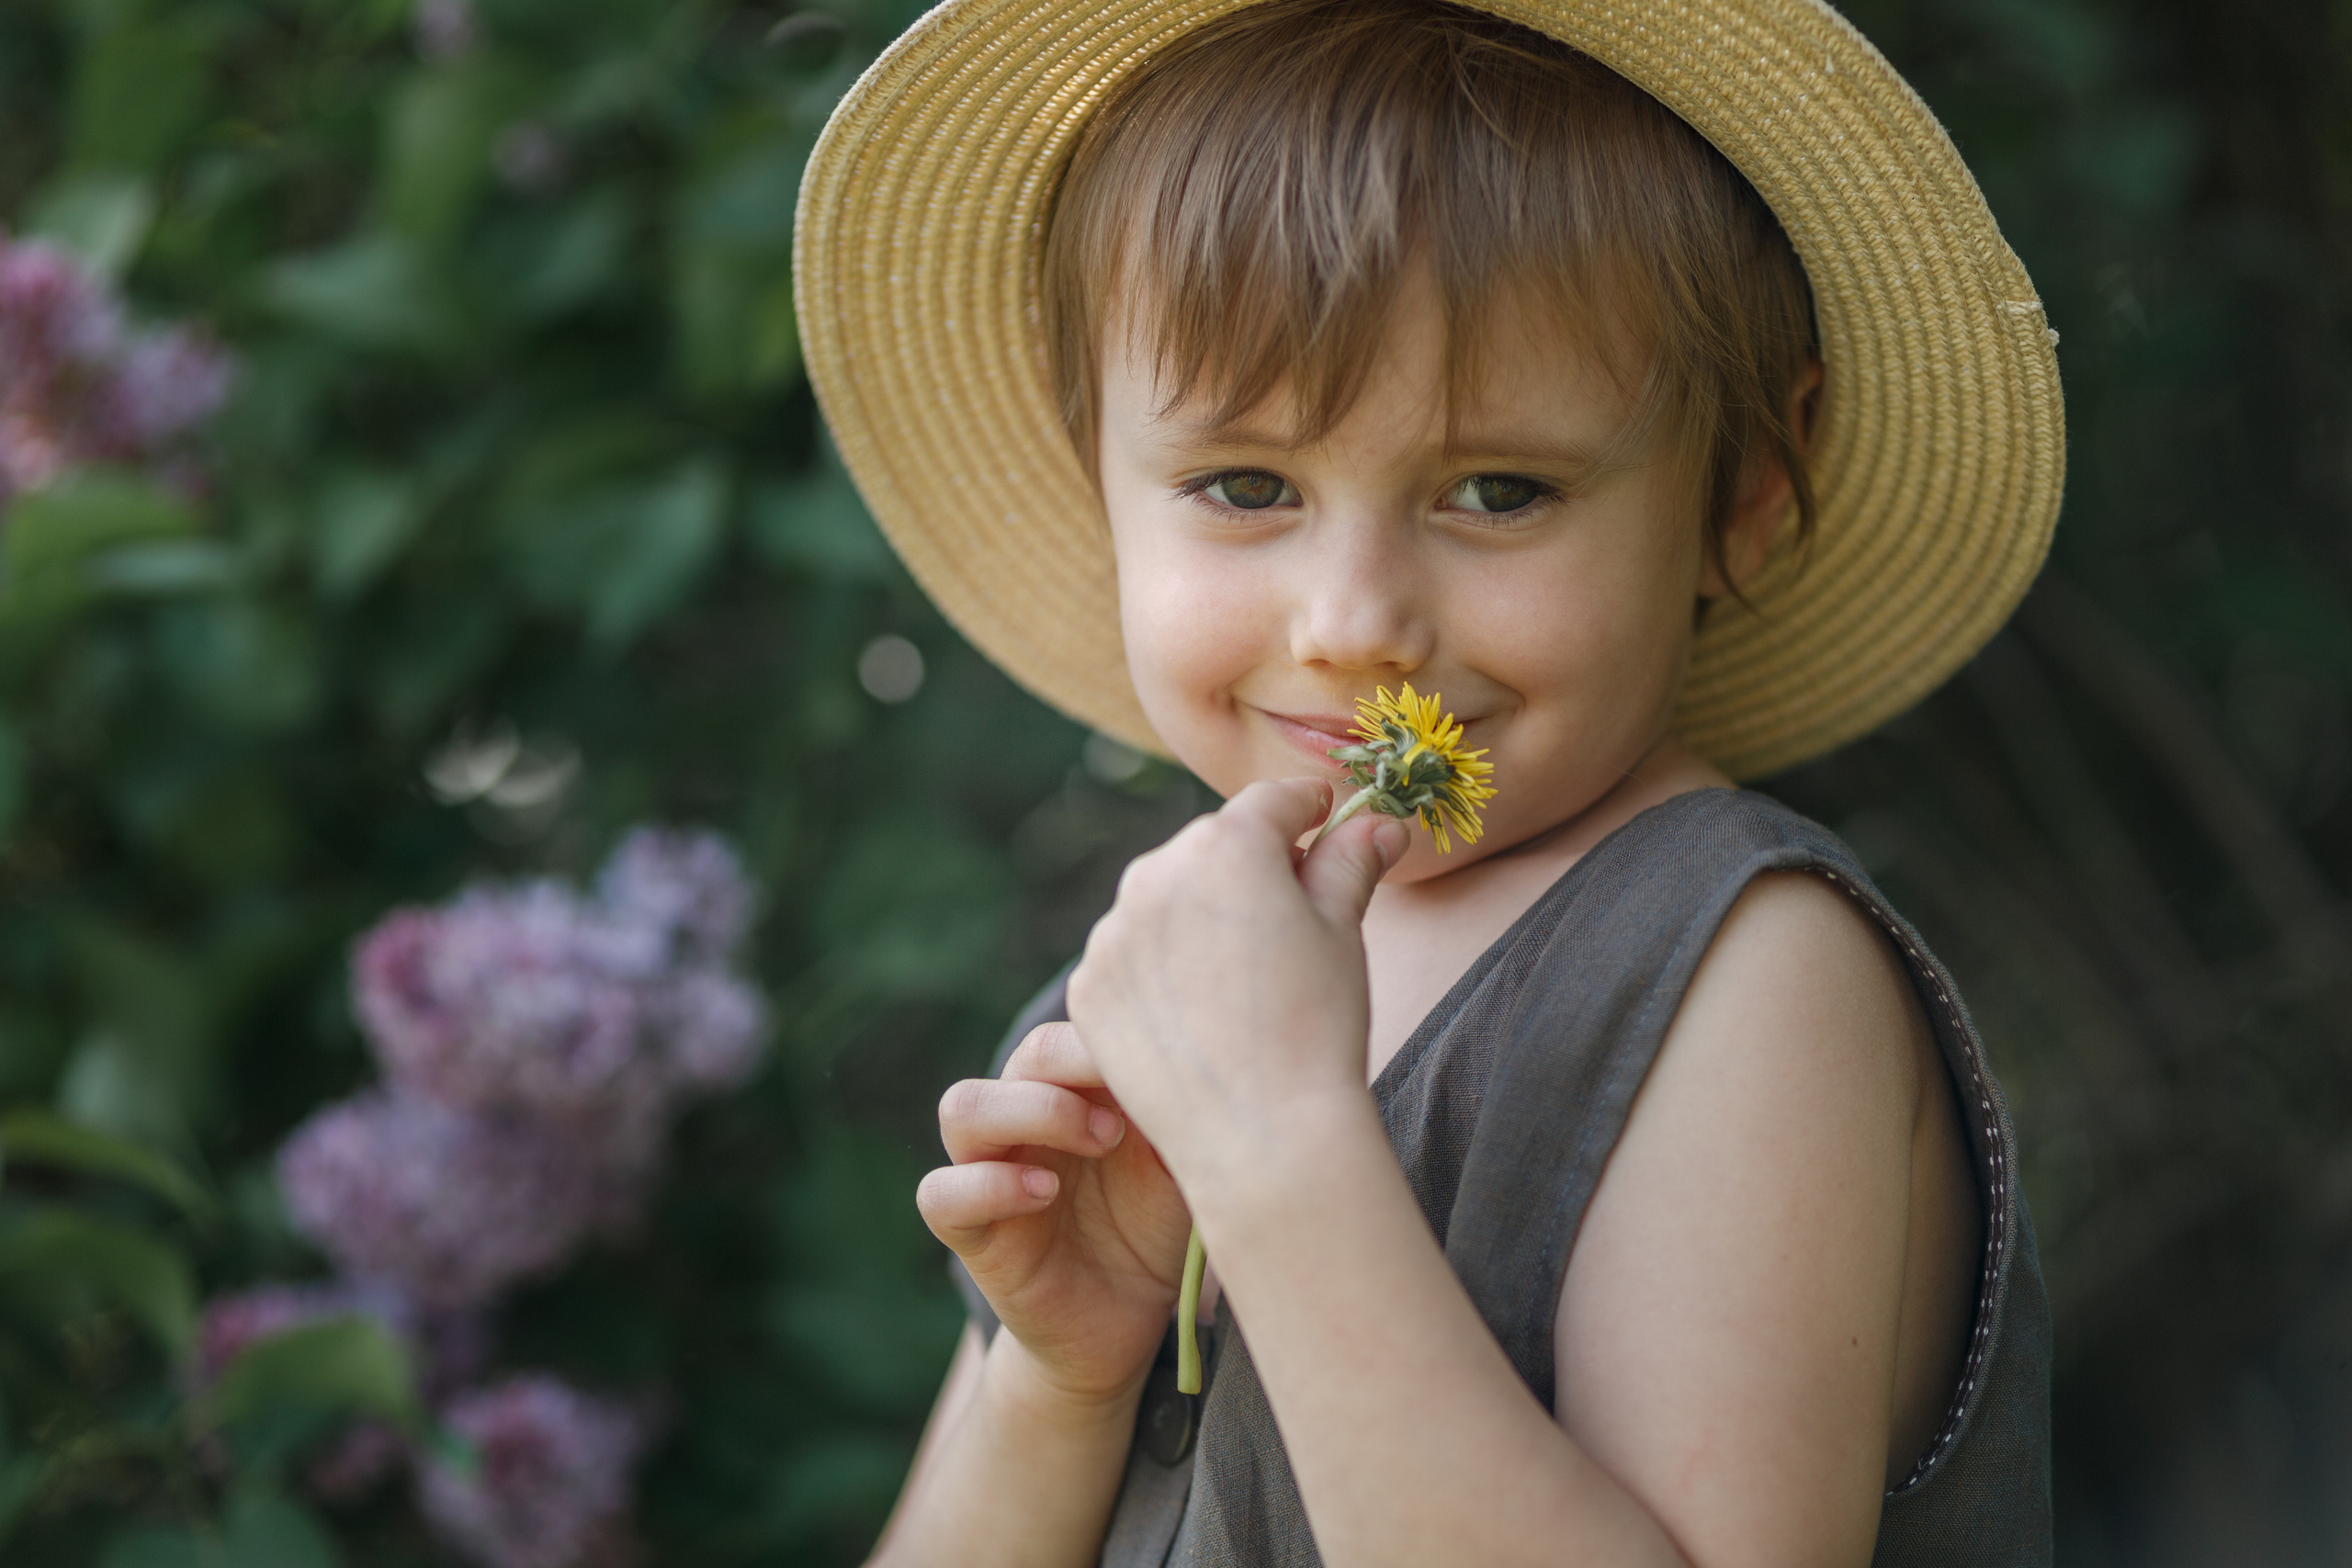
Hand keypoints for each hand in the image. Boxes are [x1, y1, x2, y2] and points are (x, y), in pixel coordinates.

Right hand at [918, 1022, 1193, 1404]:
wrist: (1128, 1323)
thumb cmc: (1159, 1230)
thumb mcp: (1185, 1168)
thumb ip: (1182, 1112)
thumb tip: (1210, 1055)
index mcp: (1079, 1089)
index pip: (1078, 1031)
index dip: (1112, 1039)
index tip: (1166, 1065)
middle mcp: (1027, 1118)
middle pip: (1027, 1054)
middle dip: (1078, 1068)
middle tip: (1131, 1117)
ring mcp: (989, 1169)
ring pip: (963, 1107)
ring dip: (1029, 1112)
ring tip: (1096, 1145)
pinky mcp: (970, 1232)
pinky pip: (941, 1193)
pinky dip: (987, 1186)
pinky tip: (1043, 1195)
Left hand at [1065, 778, 1409, 1208]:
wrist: (1262, 1135)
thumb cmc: (1317, 1026)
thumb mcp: (1344, 932)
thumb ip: (1352, 862)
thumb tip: (1380, 822)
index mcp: (1229, 844)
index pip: (1274, 803)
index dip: (1309, 811)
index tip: (1324, 824)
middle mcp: (1156, 873)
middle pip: (1212, 848)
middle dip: (1250, 870)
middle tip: (1290, 921)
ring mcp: (1112, 933)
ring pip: (1163, 901)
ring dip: (1197, 919)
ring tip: (1240, 982)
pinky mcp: (1089, 988)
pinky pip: (1129, 958)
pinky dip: (1158, 972)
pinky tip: (1198, 1016)